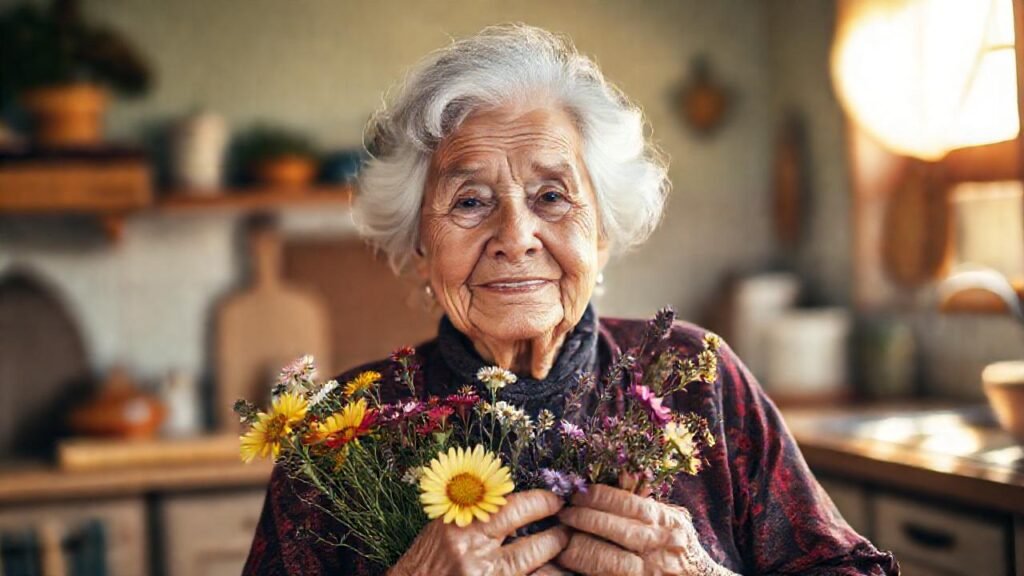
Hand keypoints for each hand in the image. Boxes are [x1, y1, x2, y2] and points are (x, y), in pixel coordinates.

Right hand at [388, 490, 569, 575]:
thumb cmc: (425, 559)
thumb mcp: (446, 525)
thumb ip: (478, 514)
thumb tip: (519, 502)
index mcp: (463, 526)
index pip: (514, 507)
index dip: (542, 503)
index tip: (556, 501)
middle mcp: (474, 555)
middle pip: (534, 544)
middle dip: (558, 536)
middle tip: (568, 529)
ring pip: (537, 572)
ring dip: (556, 563)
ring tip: (564, 554)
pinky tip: (550, 572)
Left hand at [557, 484, 738, 575]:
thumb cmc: (682, 548)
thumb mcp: (672, 519)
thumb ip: (646, 501)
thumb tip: (621, 475)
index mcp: (665, 521)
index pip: (624, 502)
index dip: (595, 496)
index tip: (576, 494)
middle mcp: (658, 545)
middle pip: (610, 527)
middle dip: (580, 518)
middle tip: (562, 514)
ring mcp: (647, 571)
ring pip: (602, 558)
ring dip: (576, 547)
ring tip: (561, 538)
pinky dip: (582, 570)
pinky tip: (568, 563)